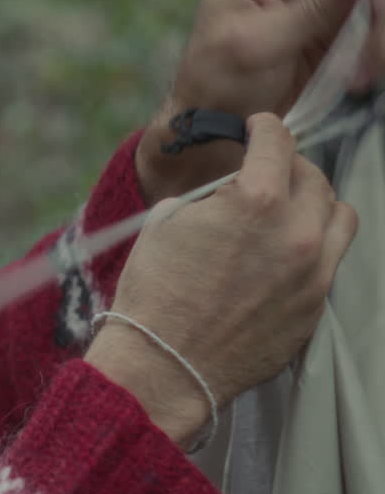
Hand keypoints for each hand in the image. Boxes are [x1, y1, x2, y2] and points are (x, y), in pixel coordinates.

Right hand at [88, 114, 357, 446]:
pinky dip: (312, 247)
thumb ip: (211, 197)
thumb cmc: (154, 294)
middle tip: (265, 173)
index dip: (264, 128)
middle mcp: (296, 232)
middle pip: (314, 177)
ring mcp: (313, 273)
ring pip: (339, 215)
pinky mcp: (315, 307)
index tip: (258, 128)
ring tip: (287, 212)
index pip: (278, 142)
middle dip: (287, 166)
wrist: (163, 365)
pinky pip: (330, 261)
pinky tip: (280, 256)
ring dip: (314, 204)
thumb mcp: (167, 223)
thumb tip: (227, 191)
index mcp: (255, 201)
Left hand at [138, 0, 384, 203]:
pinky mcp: (333, 21)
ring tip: (365, 66)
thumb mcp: (259, 45)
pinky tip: (361, 74)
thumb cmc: (221, 83)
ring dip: (379, 20)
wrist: (218, 126)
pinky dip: (376, 41)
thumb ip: (311, 7)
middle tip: (377, 21)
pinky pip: (372, 17)